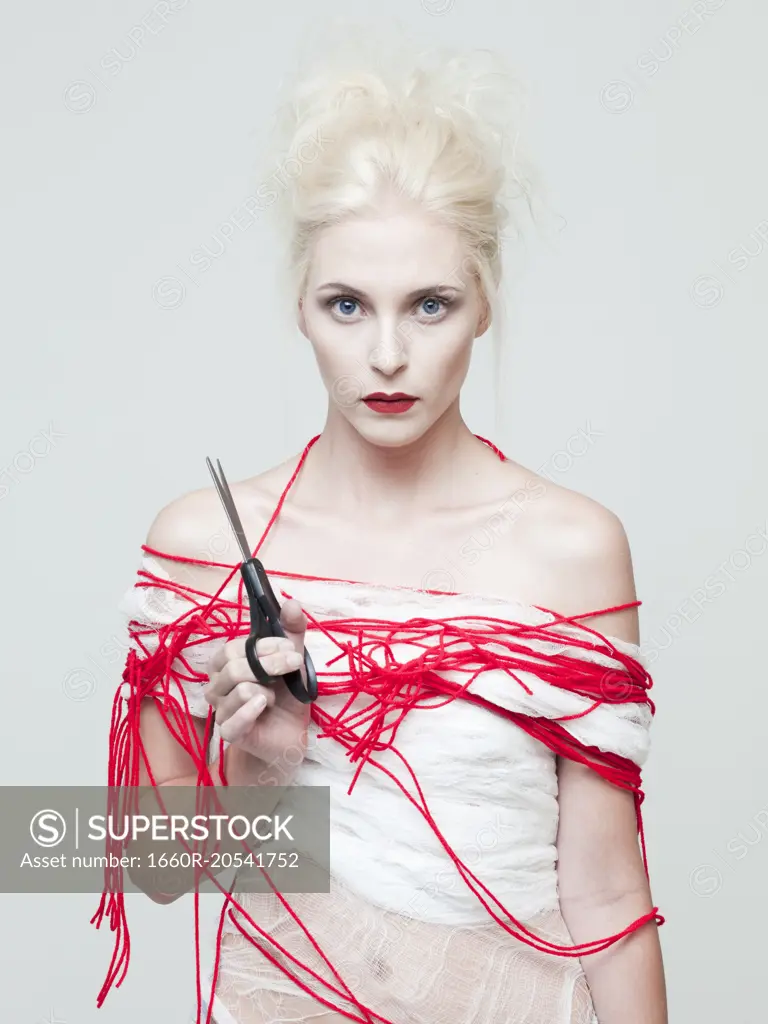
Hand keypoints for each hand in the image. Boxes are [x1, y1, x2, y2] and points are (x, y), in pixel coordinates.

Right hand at [203, 599, 310, 773]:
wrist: (290, 734)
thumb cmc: (286, 694)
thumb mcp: (292, 659)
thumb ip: (291, 631)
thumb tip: (291, 602)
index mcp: (226, 663)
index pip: (235, 648)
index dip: (265, 646)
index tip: (291, 649)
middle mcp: (217, 685)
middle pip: (234, 667)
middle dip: (270, 665)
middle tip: (291, 668)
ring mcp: (220, 710)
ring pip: (237, 690)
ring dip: (266, 690)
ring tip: (274, 697)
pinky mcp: (229, 733)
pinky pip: (233, 720)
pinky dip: (252, 710)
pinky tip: (264, 706)